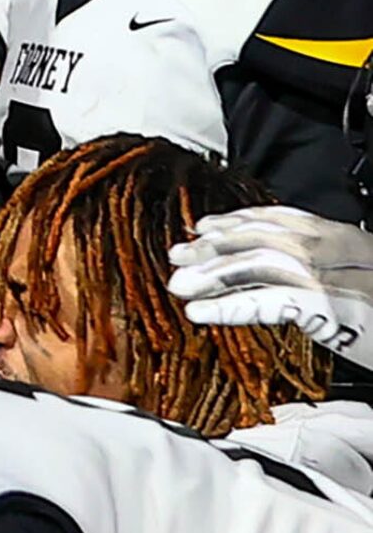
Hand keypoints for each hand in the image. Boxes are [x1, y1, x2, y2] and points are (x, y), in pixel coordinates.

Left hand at [169, 206, 372, 366]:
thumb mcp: (359, 277)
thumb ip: (328, 265)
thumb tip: (282, 269)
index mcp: (342, 236)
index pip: (279, 220)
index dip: (237, 222)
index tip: (204, 228)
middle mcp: (333, 247)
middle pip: (259, 239)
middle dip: (213, 247)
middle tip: (177, 256)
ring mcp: (329, 277)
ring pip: (254, 266)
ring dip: (210, 276)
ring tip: (178, 286)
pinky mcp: (326, 308)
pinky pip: (265, 304)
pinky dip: (228, 307)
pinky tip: (201, 312)